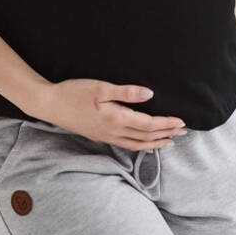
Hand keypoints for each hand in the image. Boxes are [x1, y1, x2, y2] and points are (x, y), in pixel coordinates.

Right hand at [33, 79, 187, 149]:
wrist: (51, 105)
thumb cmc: (74, 92)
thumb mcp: (101, 87)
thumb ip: (126, 92)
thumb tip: (149, 95)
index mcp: (116, 119)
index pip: (148, 125)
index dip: (167, 124)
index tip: (181, 122)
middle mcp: (114, 132)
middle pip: (146, 137)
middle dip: (167, 135)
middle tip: (184, 132)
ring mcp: (107, 137)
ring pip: (138, 145)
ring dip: (156, 143)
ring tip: (170, 141)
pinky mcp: (101, 137)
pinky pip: (127, 146)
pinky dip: (141, 147)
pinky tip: (145, 145)